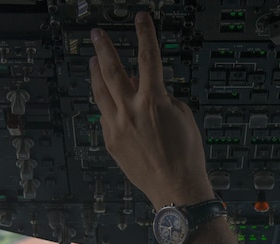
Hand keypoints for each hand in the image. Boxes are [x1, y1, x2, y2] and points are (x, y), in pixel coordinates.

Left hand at [89, 11, 212, 209]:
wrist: (176, 188)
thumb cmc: (186, 158)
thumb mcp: (185, 119)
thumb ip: (165, 99)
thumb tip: (148, 91)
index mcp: (154, 101)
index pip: (148, 58)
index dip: (145, 34)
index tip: (140, 19)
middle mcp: (131, 110)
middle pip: (112, 69)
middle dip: (105, 47)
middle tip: (98, 34)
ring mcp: (117, 126)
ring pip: (99, 92)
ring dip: (96, 73)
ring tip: (93, 61)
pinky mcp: (111, 142)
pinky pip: (104, 117)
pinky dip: (107, 106)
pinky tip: (108, 103)